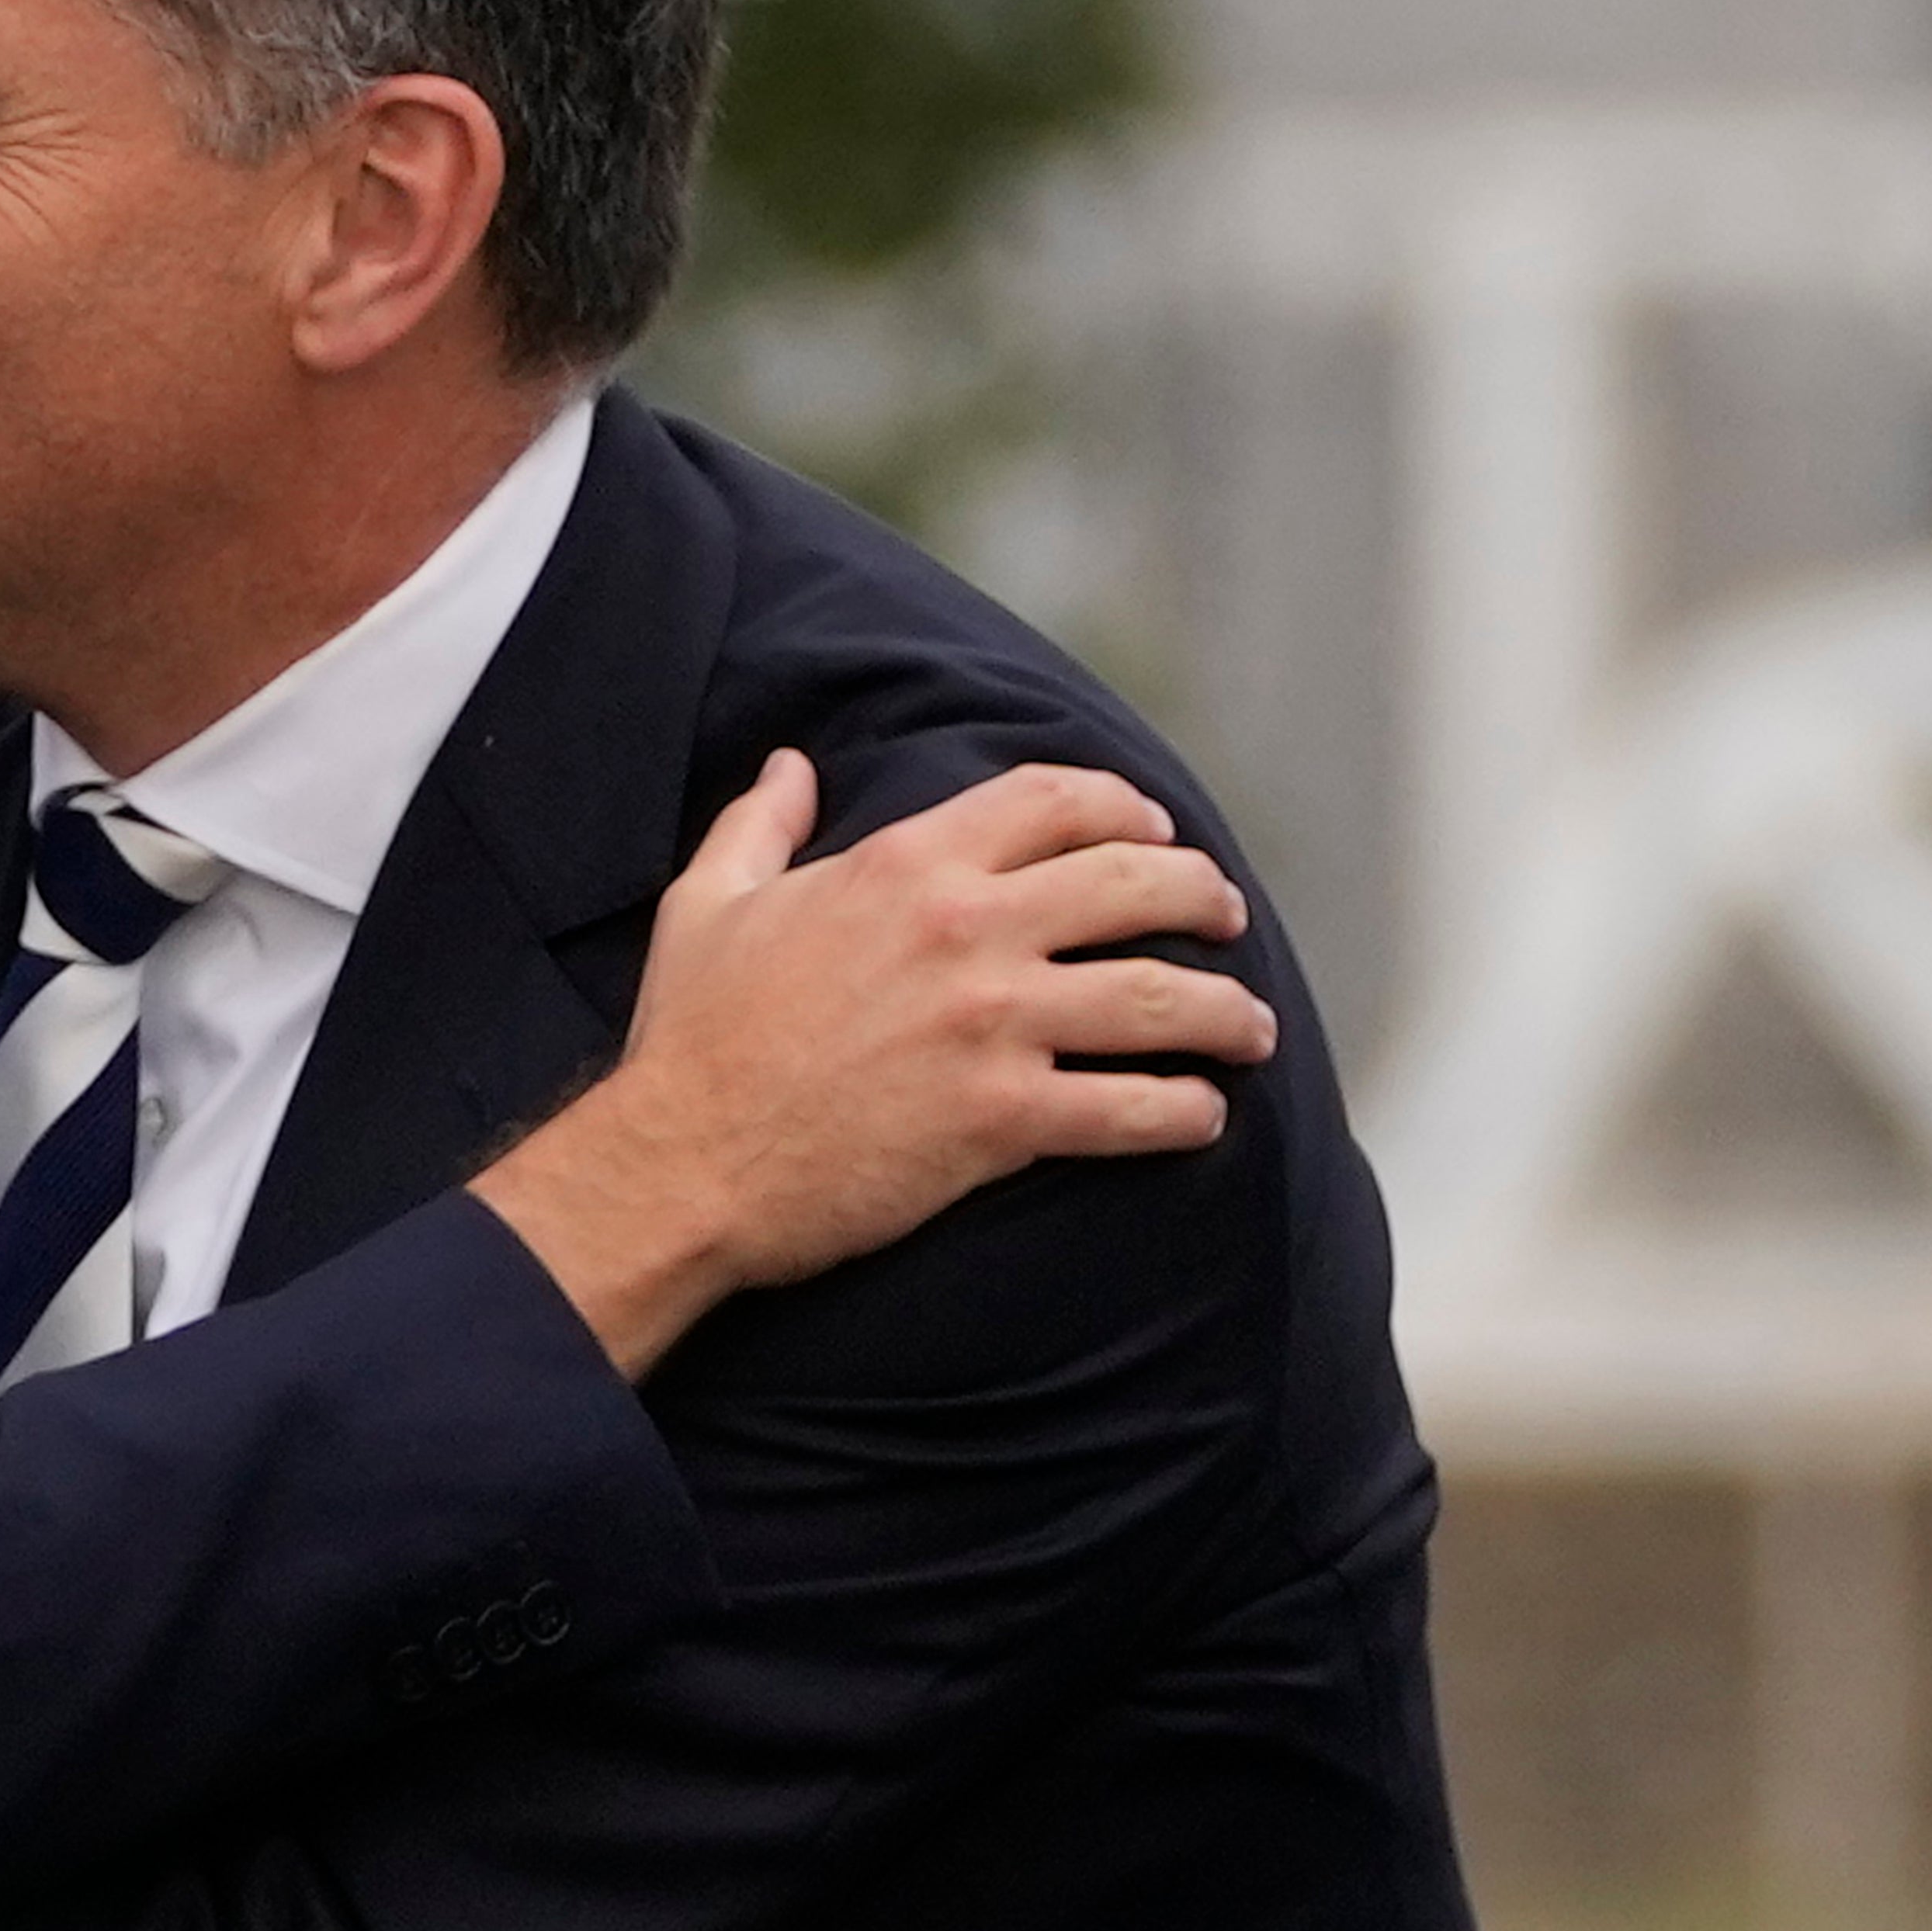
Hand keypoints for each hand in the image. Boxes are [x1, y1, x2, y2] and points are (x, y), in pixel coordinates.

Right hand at [474, 752, 1275, 1373]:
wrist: (682, 1163)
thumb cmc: (691, 1038)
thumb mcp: (707, 905)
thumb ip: (760, 825)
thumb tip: (789, 767)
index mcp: (906, 867)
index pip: (1055, 802)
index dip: (1124, 810)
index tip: (1155, 833)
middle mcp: (966, 932)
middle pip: (1136, 886)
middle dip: (1202, 899)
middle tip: (1224, 921)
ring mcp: (993, 1027)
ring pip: (1160, 1000)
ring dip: (1224, 1012)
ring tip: (1249, 1029)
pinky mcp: (1004, 1120)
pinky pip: (1134, 1109)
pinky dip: (1186, 1112)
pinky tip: (1201, 1116)